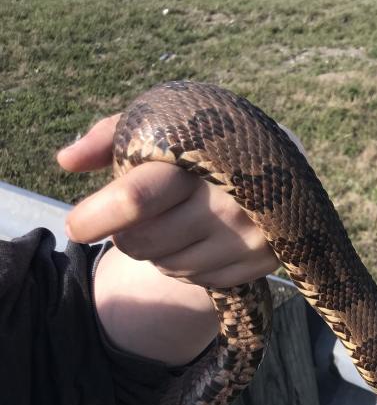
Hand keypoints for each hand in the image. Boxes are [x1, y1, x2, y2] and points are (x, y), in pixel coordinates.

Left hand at [57, 114, 279, 286]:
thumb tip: (65, 161)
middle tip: (133, 218)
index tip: (74, 227)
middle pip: (143, 242)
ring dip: (156, 251)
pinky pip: (197, 280)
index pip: (135, 199)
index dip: (95, 217)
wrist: (283, 162)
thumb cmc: (206, 142)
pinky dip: (185, 264)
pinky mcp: (260, 262)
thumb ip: (111, 136)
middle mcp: (226, 202)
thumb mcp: (165, 124)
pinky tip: (197, 238)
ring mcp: (246, 237)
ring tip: (173, 222)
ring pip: (167, 266)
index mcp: (197, 159)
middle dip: (124, 234)